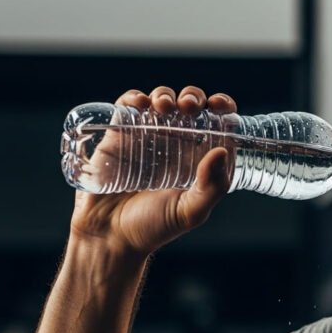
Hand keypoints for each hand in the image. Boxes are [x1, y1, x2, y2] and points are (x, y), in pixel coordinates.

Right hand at [69, 86, 238, 256]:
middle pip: (189, 106)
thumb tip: (222, 151)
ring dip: (165, 95)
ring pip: (160, 102)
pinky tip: (140, 103)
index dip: (221, 107)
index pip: (216, 124)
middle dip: (193, 97)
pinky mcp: (118, 136)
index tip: (220, 105)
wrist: (109, 238)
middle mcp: (175, 144)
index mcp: (198, 158)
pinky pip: (127, 108)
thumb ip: (211, 187)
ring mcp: (146, 138)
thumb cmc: (153, 228)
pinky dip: (134, 98)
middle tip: (190, 106)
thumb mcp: (190, 211)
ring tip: (165, 106)